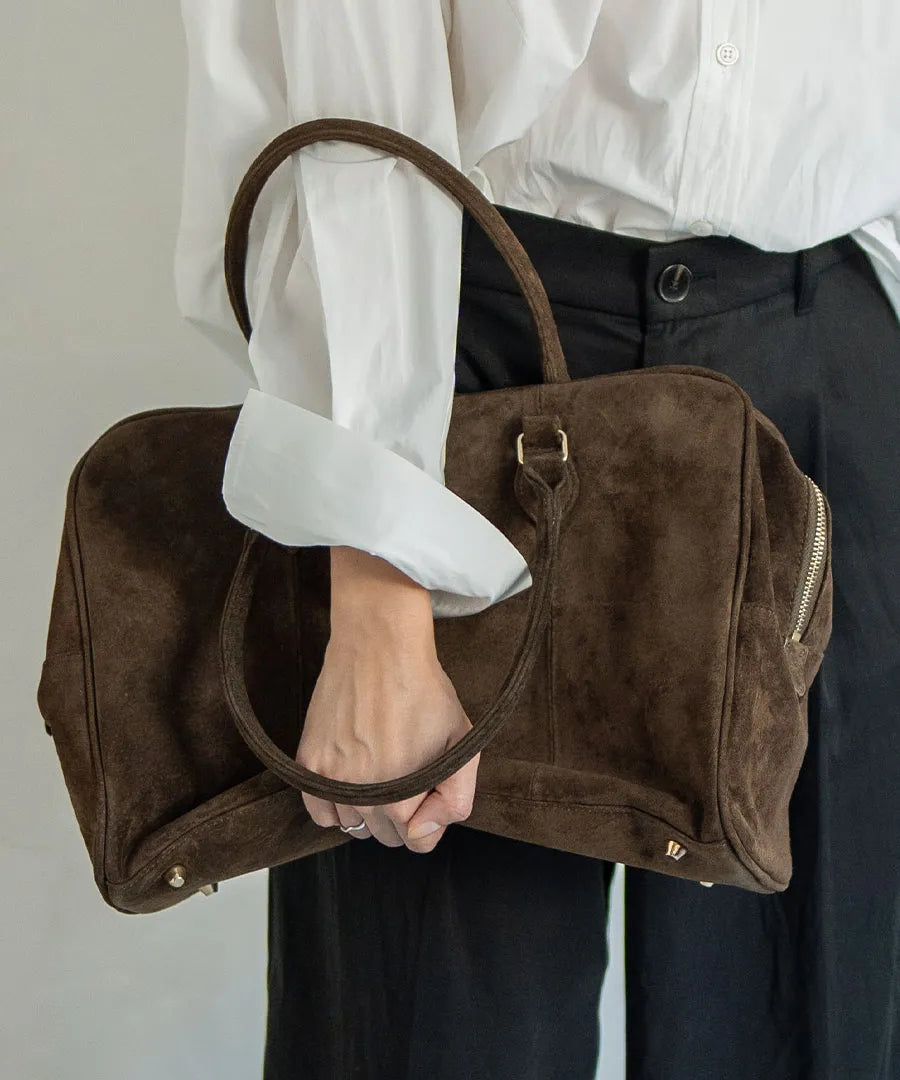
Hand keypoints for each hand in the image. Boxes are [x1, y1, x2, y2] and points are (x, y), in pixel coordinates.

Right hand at [295, 547, 479, 853]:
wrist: (379, 646)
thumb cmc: (424, 690)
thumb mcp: (462, 743)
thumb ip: (456, 799)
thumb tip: (423, 833)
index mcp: (401, 797)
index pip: (417, 841)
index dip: (430, 813)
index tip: (430, 784)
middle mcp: (361, 797)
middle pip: (385, 835)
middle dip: (402, 812)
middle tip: (407, 770)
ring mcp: (330, 781)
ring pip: (353, 826)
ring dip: (368, 808)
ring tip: (380, 768)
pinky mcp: (307, 764)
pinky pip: (319, 813)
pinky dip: (334, 805)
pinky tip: (351, 778)